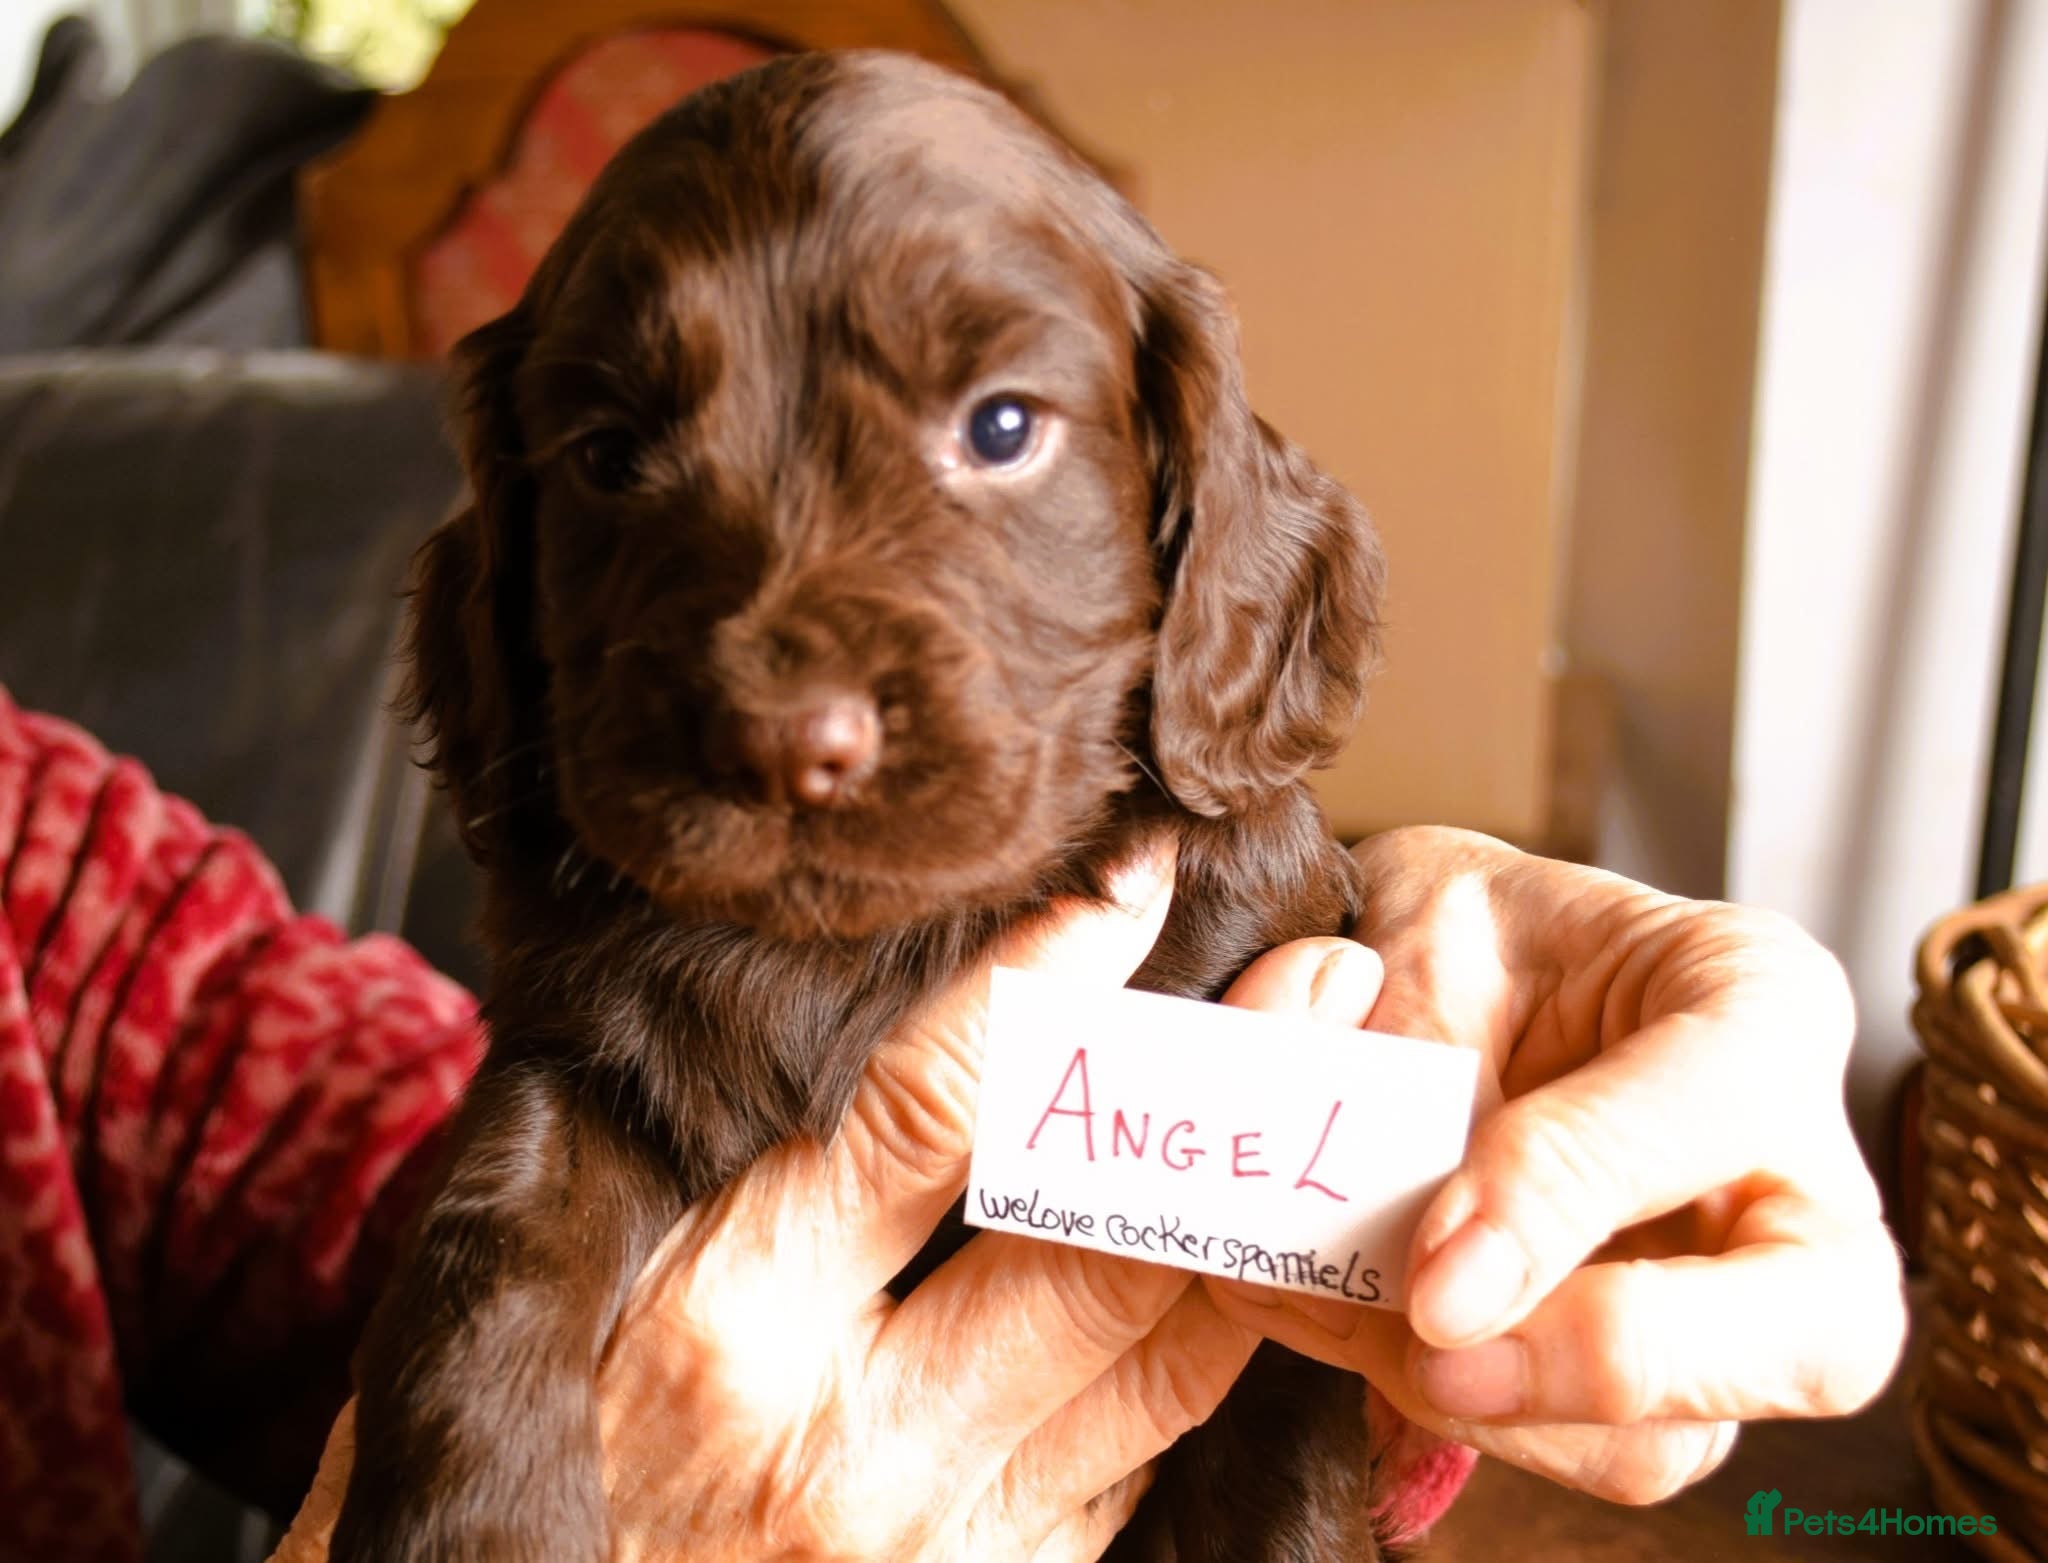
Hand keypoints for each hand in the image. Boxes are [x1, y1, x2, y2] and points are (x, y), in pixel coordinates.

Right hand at [273, 845, 1381, 1561]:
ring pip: (1166, 1352)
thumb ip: (724, 1169)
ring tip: (1347, 1100)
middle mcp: (855, 1430)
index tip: (1133, 874)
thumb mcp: (574, 1286)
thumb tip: (880, 1017)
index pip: (933, 1104)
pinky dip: (1217, 1352)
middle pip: (1105, 1229)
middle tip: (1332, 970)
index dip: (1052, 974)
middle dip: (1236, 1091)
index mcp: (731, 1315)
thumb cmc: (533, 1460)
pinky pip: (1145, 1463)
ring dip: (1272, 1216)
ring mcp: (946, 1535)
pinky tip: (1273, 1269)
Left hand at [1206, 827, 1907, 1504]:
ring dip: (1503, 1411)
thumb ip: (1414, 1066)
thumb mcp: (1419, 939)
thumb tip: (1419, 1258)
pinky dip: (1468, 1421)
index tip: (1431, 1270)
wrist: (1410, 974)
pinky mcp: (1665, 1387)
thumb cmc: (1440, 938)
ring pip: (1683, 1435)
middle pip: (1824, 1335)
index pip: (1716, 1105)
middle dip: (1615, 1362)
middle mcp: (1796, 1169)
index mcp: (1760, 1001)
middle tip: (1441, 1358)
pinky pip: (1590, 1456)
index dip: (1564, 1200)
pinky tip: (1371, 1342)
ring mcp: (1746, 1301)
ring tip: (1370, 1329)